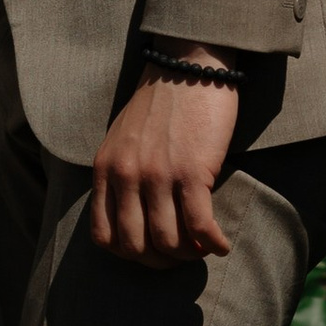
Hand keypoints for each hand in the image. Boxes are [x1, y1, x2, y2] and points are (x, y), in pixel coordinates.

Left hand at [90, 60, 238, 265]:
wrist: (188, 63)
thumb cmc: (161, 101)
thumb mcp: (122, 138)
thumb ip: (120, 174)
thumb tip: (135, 217)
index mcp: (105, 169)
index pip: (103, 236)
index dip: (129, 255)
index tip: (151, 252)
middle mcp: (126, 176)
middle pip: (135, 247)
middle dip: (160, 262)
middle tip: (181, 256)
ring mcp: (157, 176)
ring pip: (168, 243)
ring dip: (189, 256)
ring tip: (203, 248)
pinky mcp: (192, 172)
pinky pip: (199, 227)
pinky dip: (212, 244)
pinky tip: (221, 244)